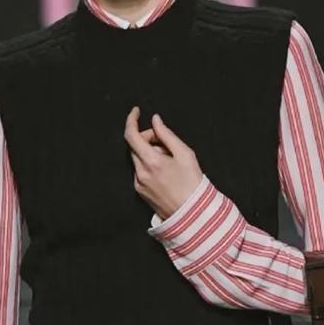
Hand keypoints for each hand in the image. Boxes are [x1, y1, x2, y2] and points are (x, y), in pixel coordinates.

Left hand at [123, 106, 203, 221]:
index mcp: (151, 162)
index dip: (131, 120)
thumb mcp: (185, 154)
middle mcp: (140, 173)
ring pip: (138, 158)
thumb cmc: (192, 183)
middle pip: (135, 146)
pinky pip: (140, 171)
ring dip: (150, 152)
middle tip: (166, 142)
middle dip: (148, 138)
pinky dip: (149, 165)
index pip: (131, 135)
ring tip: (170, 161)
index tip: (136, 111)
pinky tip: (165, 172)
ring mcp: (138, 183)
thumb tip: (155, 120)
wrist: (191, 213)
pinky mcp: (140, 191)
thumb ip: (167, 135)